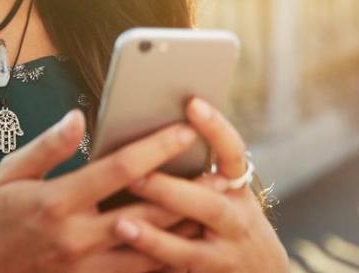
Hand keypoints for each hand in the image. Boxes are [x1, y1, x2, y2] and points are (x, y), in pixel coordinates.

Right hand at [0, 108, 200, 272]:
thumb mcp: (8, 173)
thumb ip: (48, 146)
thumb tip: (78, 116)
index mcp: (56, 202)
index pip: (118, 170)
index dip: (155, 148)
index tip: (185, 129)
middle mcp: (76, 237)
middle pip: (146, 212)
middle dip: (187, 192)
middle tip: (222, 175)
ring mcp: (84, 267)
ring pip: (149, 249)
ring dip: (183, 229)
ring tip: (215, 209)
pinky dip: (163, 259)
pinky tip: (186, 245)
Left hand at [112, 97, 289, 272]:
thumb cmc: (230, 223)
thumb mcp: (228, 195)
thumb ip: (199, 172)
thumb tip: (151, 133)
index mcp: (237, 188)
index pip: (233, 152)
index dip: (215, 128)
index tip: (193, 103)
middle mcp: (237, 219)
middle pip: (208, 204)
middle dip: (169, 190)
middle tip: (133, 175)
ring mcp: (226, 253)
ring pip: (190, 247)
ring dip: (154, 236)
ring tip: (121, 223)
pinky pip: (179, 271)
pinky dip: (153, 262)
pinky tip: (128, 254)